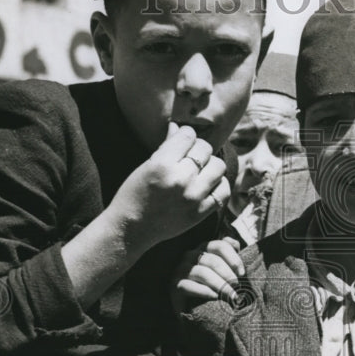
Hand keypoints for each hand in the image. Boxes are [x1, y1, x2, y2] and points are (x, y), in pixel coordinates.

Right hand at [106, 123, 229, 250]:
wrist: (131, 229)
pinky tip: (208, 186)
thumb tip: (179, 126)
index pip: (188, 135)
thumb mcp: (146, 166)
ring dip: (211, 166)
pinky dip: (218, 185)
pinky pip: (223, 190)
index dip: (186, 135)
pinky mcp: (201, 212)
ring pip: (219, 167)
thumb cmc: (135, 194)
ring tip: (201, 171)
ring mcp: (193, 197)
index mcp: (163, 164)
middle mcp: (180, 179)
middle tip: (190, 158)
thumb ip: (166, 146)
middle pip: (206, 148)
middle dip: (198, 149)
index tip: (182, 141)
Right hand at [173, 237, 244, 311]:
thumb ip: (230, 255)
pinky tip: (215, 297)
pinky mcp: (174, 285)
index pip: (220, 246)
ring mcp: (181, 270)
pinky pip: (189, 286)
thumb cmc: (212, 286)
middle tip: (237, 287)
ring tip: (230, 295)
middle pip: (212, 260)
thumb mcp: (223, 270)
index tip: (242, 273)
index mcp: (204, 248)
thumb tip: (237, 246)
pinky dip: (204, 291)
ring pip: (202, 273)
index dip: (233, 258)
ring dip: (219, 285)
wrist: (194, 308)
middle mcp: (191, 255)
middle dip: (228, 275)